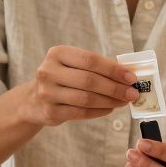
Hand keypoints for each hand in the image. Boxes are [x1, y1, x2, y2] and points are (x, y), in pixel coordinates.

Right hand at [23, 46, 139, 126]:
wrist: (33, 100)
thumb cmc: (62, 79)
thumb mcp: (73, 66)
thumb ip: (97, 68)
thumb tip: (128, 74)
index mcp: (57, 53)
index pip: (90, 60)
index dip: (113, 69)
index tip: (131, 77)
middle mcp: (48, 71)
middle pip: (89, 80)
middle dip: (115, 88)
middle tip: (133, 93)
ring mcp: (47, 93)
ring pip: (86, 98)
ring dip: (110, 101)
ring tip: (124, 101)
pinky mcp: (50, 112)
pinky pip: (81, 112)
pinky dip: (99, 111)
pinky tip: (110, 109)